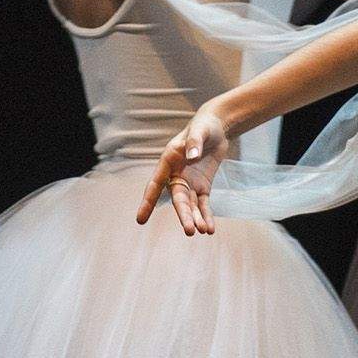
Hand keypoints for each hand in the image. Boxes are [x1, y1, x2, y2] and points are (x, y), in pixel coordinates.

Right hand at [136, 107, 229, 235]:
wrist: (217, 127)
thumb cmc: (203, 126)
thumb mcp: (200, 130)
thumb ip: (194, 143)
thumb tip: (192, 156)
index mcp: (168, 161)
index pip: (155, 184)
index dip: (148, 202)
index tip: (140, 219)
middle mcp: (176, 175)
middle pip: (177, 199)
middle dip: (183, 215)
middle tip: (189, 230)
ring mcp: (189, 183)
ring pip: (190, 205)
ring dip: (196, 218)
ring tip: (203, 230)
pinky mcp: (203, 187)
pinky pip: (203, 204)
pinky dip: (207, 216)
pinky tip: (209, 229)